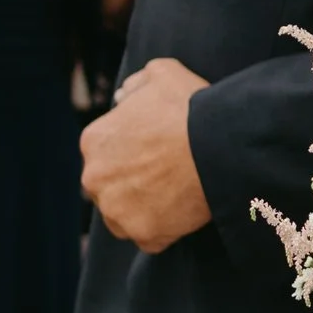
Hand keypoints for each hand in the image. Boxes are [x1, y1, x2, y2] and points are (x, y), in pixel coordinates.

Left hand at [81, 56, 212, 251]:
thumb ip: (136, 84)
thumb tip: (124, 96)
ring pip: (125, 216)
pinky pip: (151, 238)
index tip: (156, 152)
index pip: (106, 154)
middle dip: (132, 184)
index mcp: (93, 141)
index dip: (132, 153)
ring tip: (176, 194)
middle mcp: (95, 180)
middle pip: (110, 189)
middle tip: (167, 175)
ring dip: (144, 210)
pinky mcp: (144, 235)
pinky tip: (185, 211)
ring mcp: (118, 211)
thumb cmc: (191, 107)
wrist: (218, 144)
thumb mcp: (161, 73)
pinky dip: (166, 229)